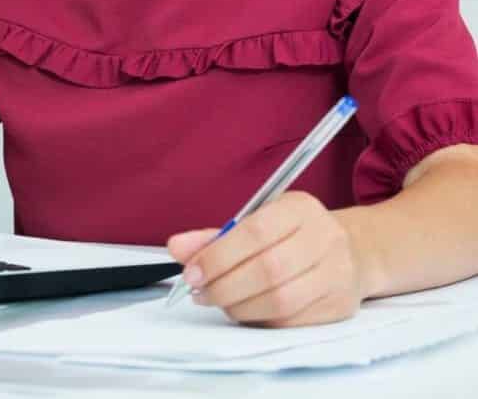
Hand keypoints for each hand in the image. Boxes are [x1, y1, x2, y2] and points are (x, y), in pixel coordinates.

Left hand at [165, 192, 366, 327]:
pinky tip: (245, 310)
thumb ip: (217, 235)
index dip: (218, 255)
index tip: (191, 271)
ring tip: (219, 301)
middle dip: (224, 285)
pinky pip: (292, 321)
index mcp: (299, 208)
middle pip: (268, 270)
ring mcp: (337, 274)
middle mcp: (324, 238)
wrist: (354, 250)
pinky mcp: (340, 306)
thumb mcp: (259, 220)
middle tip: (200, 291)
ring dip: (239, 306)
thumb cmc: (293, 233)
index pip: (255, 232)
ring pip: (280, 300)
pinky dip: (260, 319)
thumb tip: (176, 248)